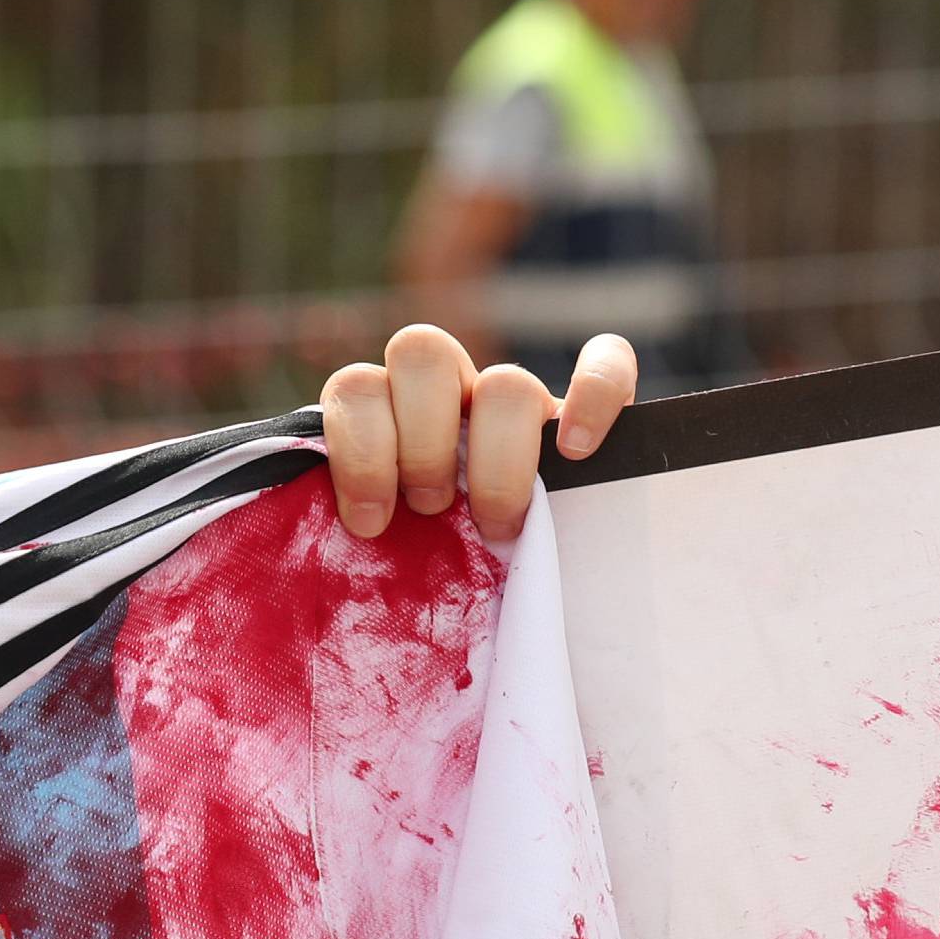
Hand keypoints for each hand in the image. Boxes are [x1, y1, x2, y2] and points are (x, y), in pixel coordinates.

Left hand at [320, 327, 638, 548]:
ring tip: (492, 521)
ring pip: (504, 377)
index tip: (368, 523)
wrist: (512, 587)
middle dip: (421, 441)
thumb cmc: (432, 576)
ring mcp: (515, 401)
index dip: (357, 448)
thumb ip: (358, 532)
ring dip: (494, 452)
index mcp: (387, 418)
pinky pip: (607, 363)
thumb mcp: (385, 556)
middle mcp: (449, 397)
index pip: (356, 386)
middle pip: (422, 351)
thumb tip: (333, 552)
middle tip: (430, 509)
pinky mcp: (586, 410)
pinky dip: (595, 395)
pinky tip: (576, 450)